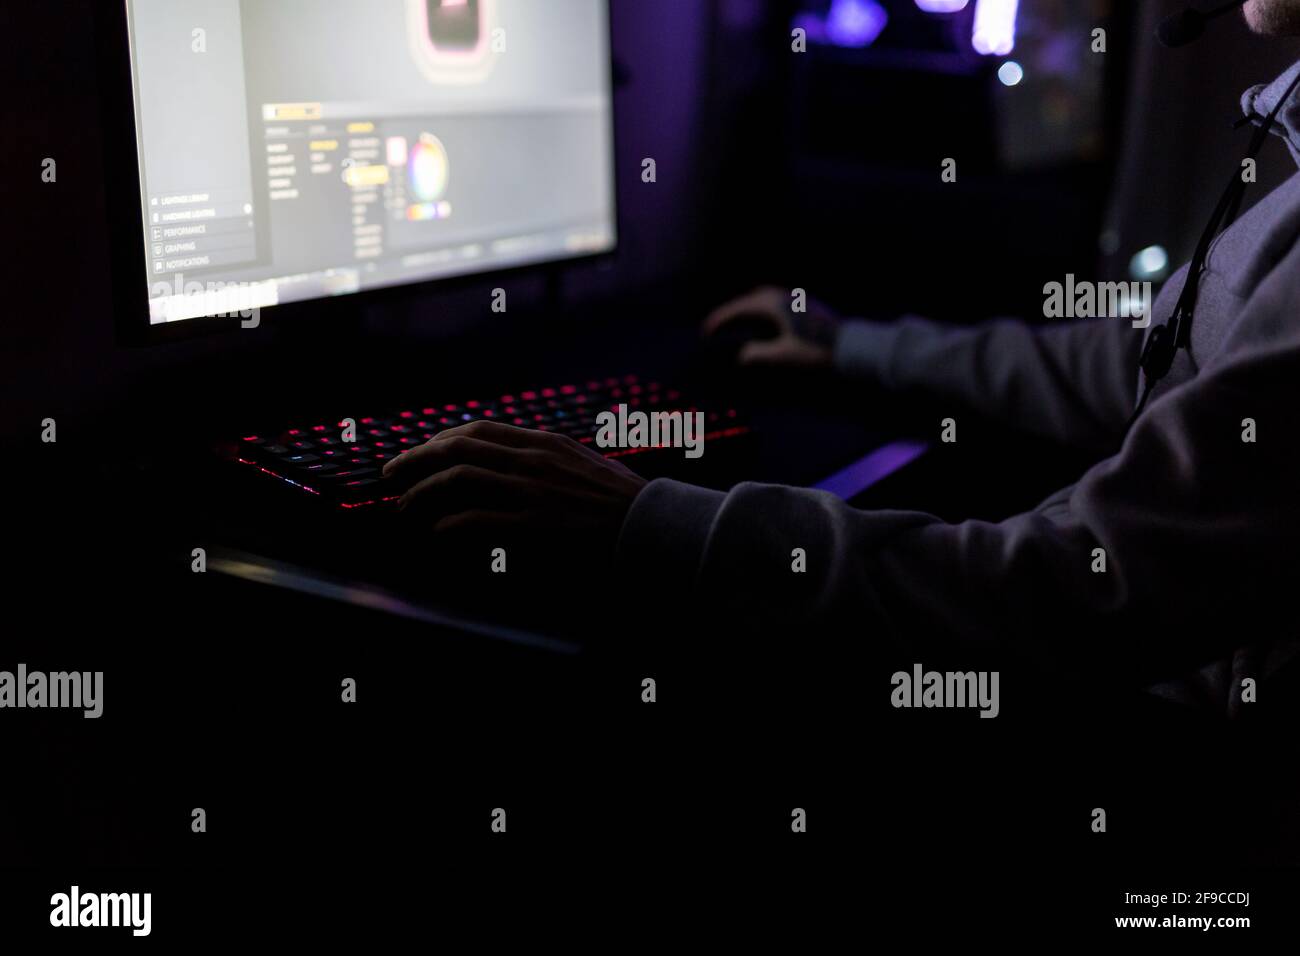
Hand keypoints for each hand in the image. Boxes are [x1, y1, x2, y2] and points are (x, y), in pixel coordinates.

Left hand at [382, 420, 647, 561]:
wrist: (650, 525)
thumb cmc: (621, 499)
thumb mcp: (583, 463)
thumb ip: (548, 458)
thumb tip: (515, 460)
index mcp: (543, 442)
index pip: (478, 429)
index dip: (440, 438)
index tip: (421, 450)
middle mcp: (532, 460)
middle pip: (458, 447)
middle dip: (415, 458)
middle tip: (390, 473)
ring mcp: (531, 492)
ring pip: (458, 479)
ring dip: (422, 491)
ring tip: (403, 505)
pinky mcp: (533, 526)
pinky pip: (476, 520)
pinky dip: (449, 524)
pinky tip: (437, 530)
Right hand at [702, 285, 837, 368]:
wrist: (850, 346)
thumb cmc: (817, 351)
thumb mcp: (784, 356)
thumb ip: (759, 355)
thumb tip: (742, 355)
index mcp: (775, 306)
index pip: (740, 309)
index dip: (721, 319)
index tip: (706, 331)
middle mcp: (783, 296)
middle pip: (749, 299)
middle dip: (731, 312)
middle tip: (717, 326)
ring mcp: (795, 298)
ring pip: (763, 297)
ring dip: (747, 308)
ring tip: (736, 322)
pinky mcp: (804, 304)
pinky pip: (774, 300)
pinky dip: (761, 308)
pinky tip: (763, 321)